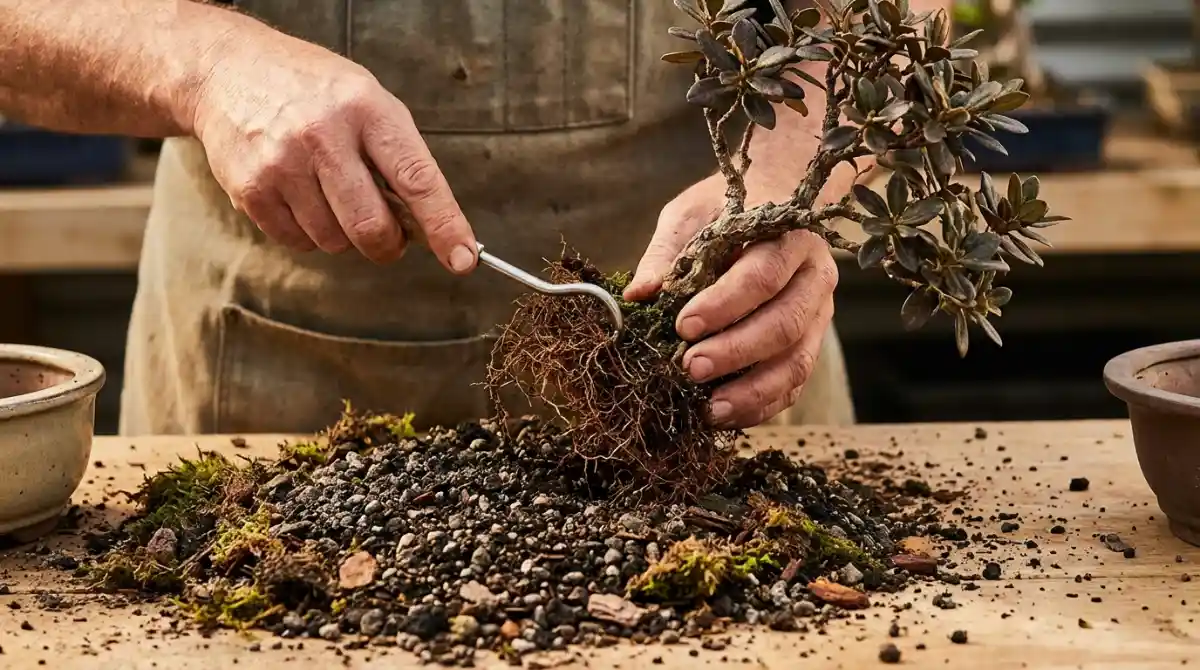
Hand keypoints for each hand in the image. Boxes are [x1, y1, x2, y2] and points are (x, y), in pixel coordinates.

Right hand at [189, 25, 475, 270]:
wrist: (229, 70)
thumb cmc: (315, 92)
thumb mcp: (369, 101)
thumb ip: (400, 158)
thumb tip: (431, 227)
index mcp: (367, 108)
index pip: (417, 179)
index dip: (445, 225)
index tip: (463, 259)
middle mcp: (324, 135)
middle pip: (371, 227)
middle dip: (388, 245)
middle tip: (388, 237)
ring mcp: (282, 163)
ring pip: (335, 241)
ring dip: (344, 234)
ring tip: (330, 193)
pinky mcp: (250, 189)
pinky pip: (299, 243)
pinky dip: (309, 233)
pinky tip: (301, 195)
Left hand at [624, 176, 838, 427]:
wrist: (776, 198)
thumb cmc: (727, 206)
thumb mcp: (691, 214)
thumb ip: (666, 253)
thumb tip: (639, 295)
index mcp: (788, 237)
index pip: (762, 274)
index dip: (724, 304)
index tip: (683, 325)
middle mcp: (814, 277)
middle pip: (785, 322)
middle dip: (736, 351)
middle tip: (690, 368)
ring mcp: (819, 314)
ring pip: (797, 361)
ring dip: (753, 389)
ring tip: (710, 408)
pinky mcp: (812, 342)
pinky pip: (795, 382)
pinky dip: (763, 404)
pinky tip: (726, 414)